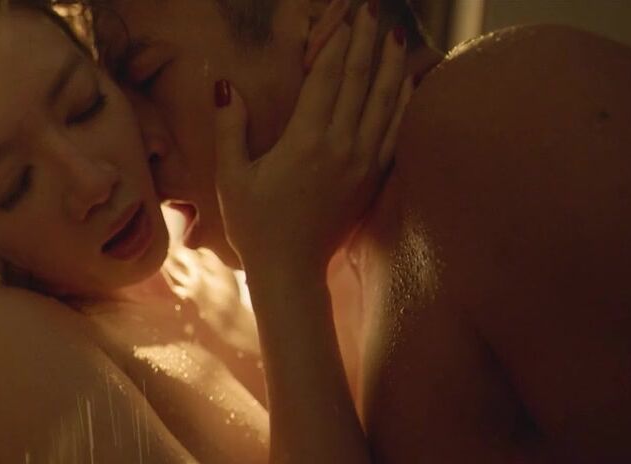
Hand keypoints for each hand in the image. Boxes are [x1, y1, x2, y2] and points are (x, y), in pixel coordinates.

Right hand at [213, 0, 412, 276]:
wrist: (291, 270)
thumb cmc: (255, 225)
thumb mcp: (231, 178)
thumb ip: (230, 129)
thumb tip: (223, 85)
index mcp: (305, 142)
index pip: (327, 78)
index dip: (338, 42)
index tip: (347, 17)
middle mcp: (341, 147)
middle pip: (360, 81)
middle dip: (368, 41)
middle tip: (375, 11)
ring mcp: (363, 162)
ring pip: (385, 101)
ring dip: (392, 63)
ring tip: (397, 33)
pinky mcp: (373, 177)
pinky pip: (395, 129)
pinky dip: (403, 100)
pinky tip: (407, 81)